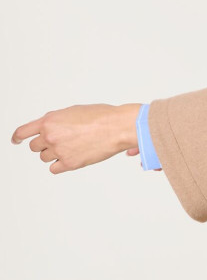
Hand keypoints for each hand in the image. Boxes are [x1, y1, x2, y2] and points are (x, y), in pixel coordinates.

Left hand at [10, 103, 140, 173]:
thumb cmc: (101, 117)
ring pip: (44, 158)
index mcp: (49, 121)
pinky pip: (54, 168)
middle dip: (44, 144)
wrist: (116, 127)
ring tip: (72, 147)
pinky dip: (60, 165)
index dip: (17, 138)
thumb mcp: (72, 111)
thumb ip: (56, 120)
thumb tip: (48, 128)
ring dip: (54, 154)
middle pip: (35, 147)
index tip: (16, 140)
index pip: (23, 132)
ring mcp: (59, 151)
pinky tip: (71, 157)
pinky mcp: (69, 164)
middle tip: (60, 142)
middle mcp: (51, 136)